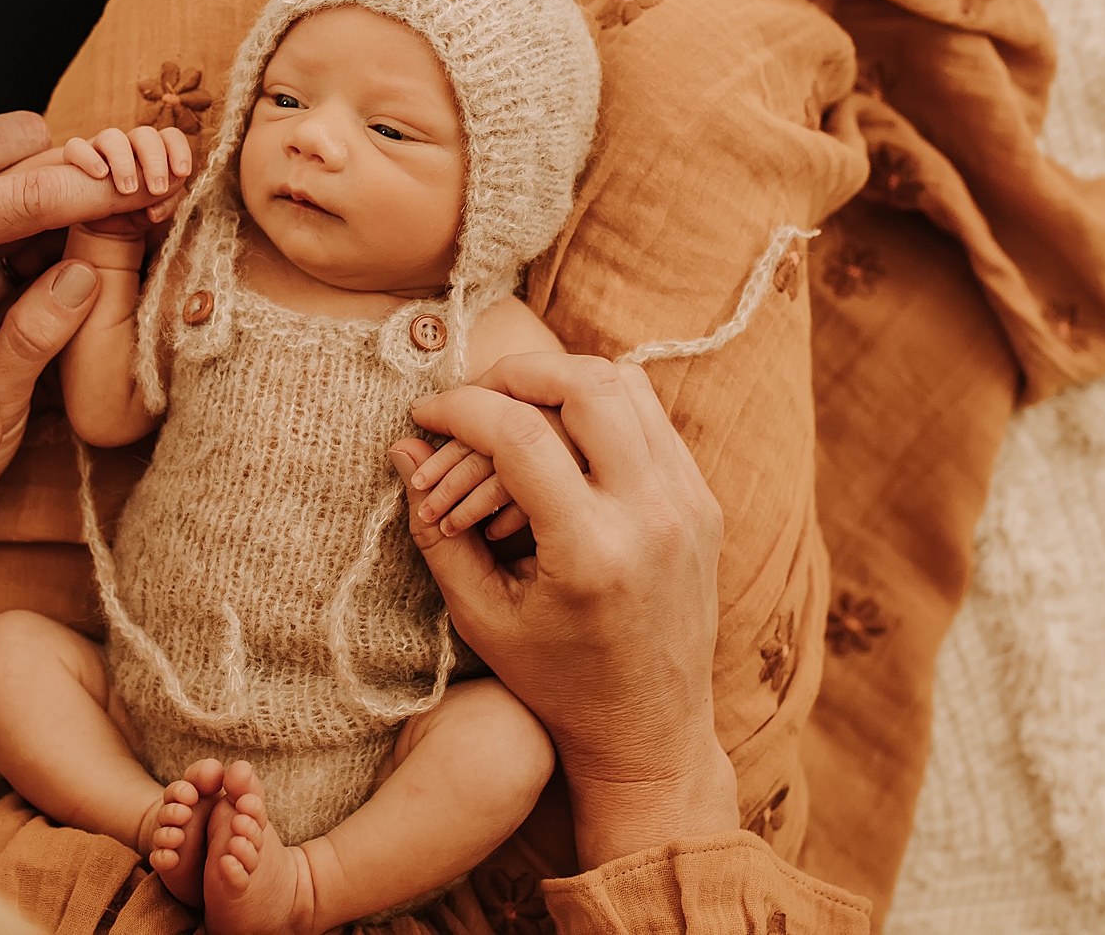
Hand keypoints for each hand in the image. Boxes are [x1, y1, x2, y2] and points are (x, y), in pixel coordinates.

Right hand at [61, 125, 191, 237]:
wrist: (107, 228)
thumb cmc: (138, 211)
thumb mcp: (157, 210)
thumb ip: (168, 203)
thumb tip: (161, 199)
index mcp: (154, 152)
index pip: (170, 137)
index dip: (179, 150)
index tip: (181, 172)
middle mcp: (129, 145)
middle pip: (144, 134)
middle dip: (154, 161)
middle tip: (157, 189)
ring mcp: (101, 149)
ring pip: (112, 137)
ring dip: (123, 161)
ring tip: (128, 190)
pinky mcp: (76, 158)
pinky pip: (76, 147)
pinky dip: (88, 158)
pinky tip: (99, 175)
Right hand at [394, 354, 737, 868]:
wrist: (649, 729)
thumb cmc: (556, 680)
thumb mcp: (481, 615)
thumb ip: (436, 529)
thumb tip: (402, 448)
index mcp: (591, 552)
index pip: (521, 435)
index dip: (461, 409)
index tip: (424, 413)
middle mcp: (651, 516)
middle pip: (587, 384)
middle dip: (515, 373)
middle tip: (471, 398)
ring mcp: (688, 504)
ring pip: (626, 386)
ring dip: (559, 383)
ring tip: (509, 411)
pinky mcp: (702, 501)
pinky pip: (650, 418)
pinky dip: (597, 409)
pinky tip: (556, 438)